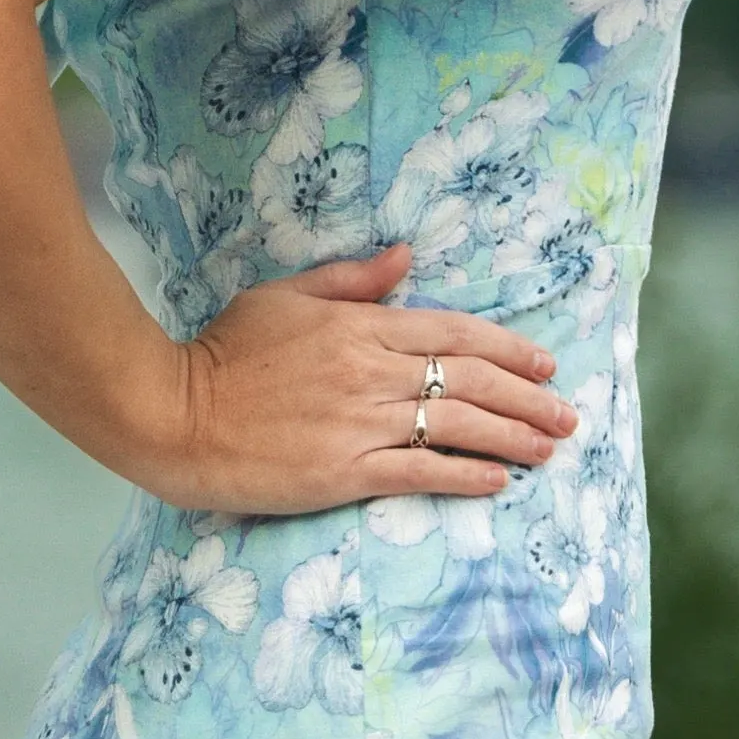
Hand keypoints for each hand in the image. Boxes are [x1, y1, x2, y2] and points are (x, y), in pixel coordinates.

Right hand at [142, 245, 578, 517]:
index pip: (454, 333)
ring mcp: (360, 424)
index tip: (543, 364)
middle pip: (470, 380)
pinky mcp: (344, 472)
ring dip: (512, 437)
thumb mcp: (283, 297)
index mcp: (360, 326)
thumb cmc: (222, 352)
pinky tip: (498, 481)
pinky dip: (466, 476)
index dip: (508, 349)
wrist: (173, 413)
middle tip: (566, 414)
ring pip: (457, 427)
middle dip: (527, 397)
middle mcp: (371, 372)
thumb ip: (350, 280)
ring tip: (548, 449)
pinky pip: (420, 472)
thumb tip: (405, 257)